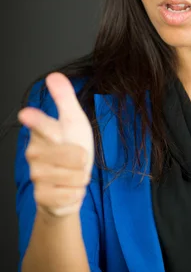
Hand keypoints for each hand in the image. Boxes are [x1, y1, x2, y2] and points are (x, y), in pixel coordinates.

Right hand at [17, 72, 94, 216]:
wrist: (68, 184)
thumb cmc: (71, 147)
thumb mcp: (73, 121)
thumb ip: (64, 99)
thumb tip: (54, 75)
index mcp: (42, 131)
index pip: (40, 124)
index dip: (36, 119)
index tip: (26, 114)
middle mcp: (34, 152)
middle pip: (75, 155)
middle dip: (83, 160)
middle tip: (75, 159)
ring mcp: (36, 175)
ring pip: (76, 176)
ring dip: (80, 177)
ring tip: (71, 174)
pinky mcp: (42, 197)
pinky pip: (72, 194)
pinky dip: (76, 193)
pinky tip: (66, 189)